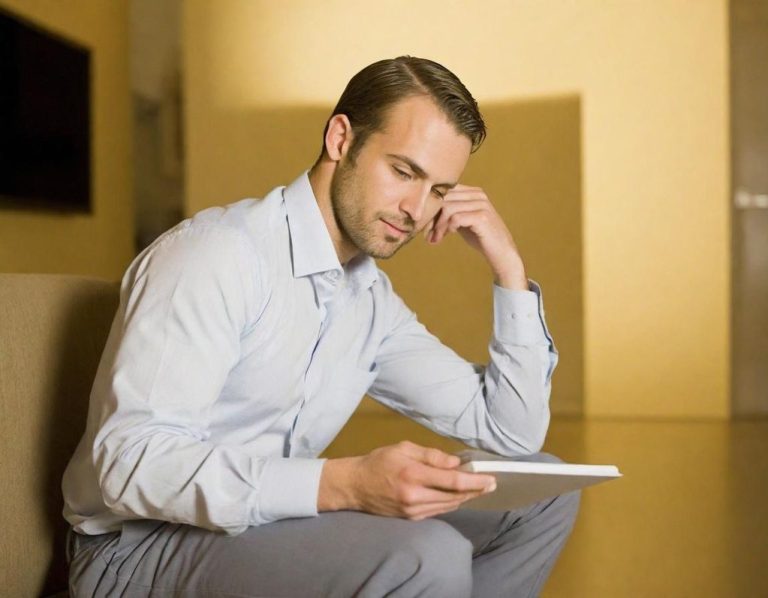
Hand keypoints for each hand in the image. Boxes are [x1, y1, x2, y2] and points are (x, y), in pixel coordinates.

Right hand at [318, 441, 496, 519]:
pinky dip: (451, 502)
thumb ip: (431, 455)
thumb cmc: (379, 462)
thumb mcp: (403, 448)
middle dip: (476, 490)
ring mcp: (413, 510)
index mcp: (414, 475)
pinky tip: (459, 495)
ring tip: (479, 489)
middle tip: (492, 484)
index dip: (475, 481)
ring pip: (449, 506)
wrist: (355, 486)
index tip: (491, 479)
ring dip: (466, 497)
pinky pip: (438, 510)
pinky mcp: (411, 518)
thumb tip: (456, 463)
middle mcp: (415, 496)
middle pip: (455, 496)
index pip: (453, 481)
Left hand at [425, 185, 527, 289]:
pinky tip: (448, 235)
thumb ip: (448, 213)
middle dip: (432, 218)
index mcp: (473, 192)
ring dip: (438, 226)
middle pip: (444, 199)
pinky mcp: (482, 217)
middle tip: (427, 234)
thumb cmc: (480, 237)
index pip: (445, 192)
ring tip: (435, 238)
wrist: (501, 253)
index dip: (432, 207)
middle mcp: (478, 195)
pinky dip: (448, 228)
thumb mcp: (462, 221)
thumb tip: (424, 213)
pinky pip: (456, 218)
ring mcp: (481, 204)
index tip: (425, 225)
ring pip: (447, 208)